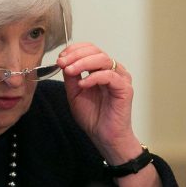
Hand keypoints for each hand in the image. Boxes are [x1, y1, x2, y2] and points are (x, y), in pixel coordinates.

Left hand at [57, 43, 138, 161]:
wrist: (104, 136)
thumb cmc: (93, 117)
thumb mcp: (74, 94)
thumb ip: (71, 78)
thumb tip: (64, 61)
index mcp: (100, 69)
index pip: (89, 49)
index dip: (74, 50)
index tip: (60, 58)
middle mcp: (112, 70)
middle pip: (95, 51)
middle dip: (76, 55)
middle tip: (62, 62)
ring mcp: (120, 78)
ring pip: (103, 59)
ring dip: (83, 62)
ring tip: (70, 71)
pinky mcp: (124, 88)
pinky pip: (110, 75)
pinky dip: (94, 77)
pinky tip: (83, 84)